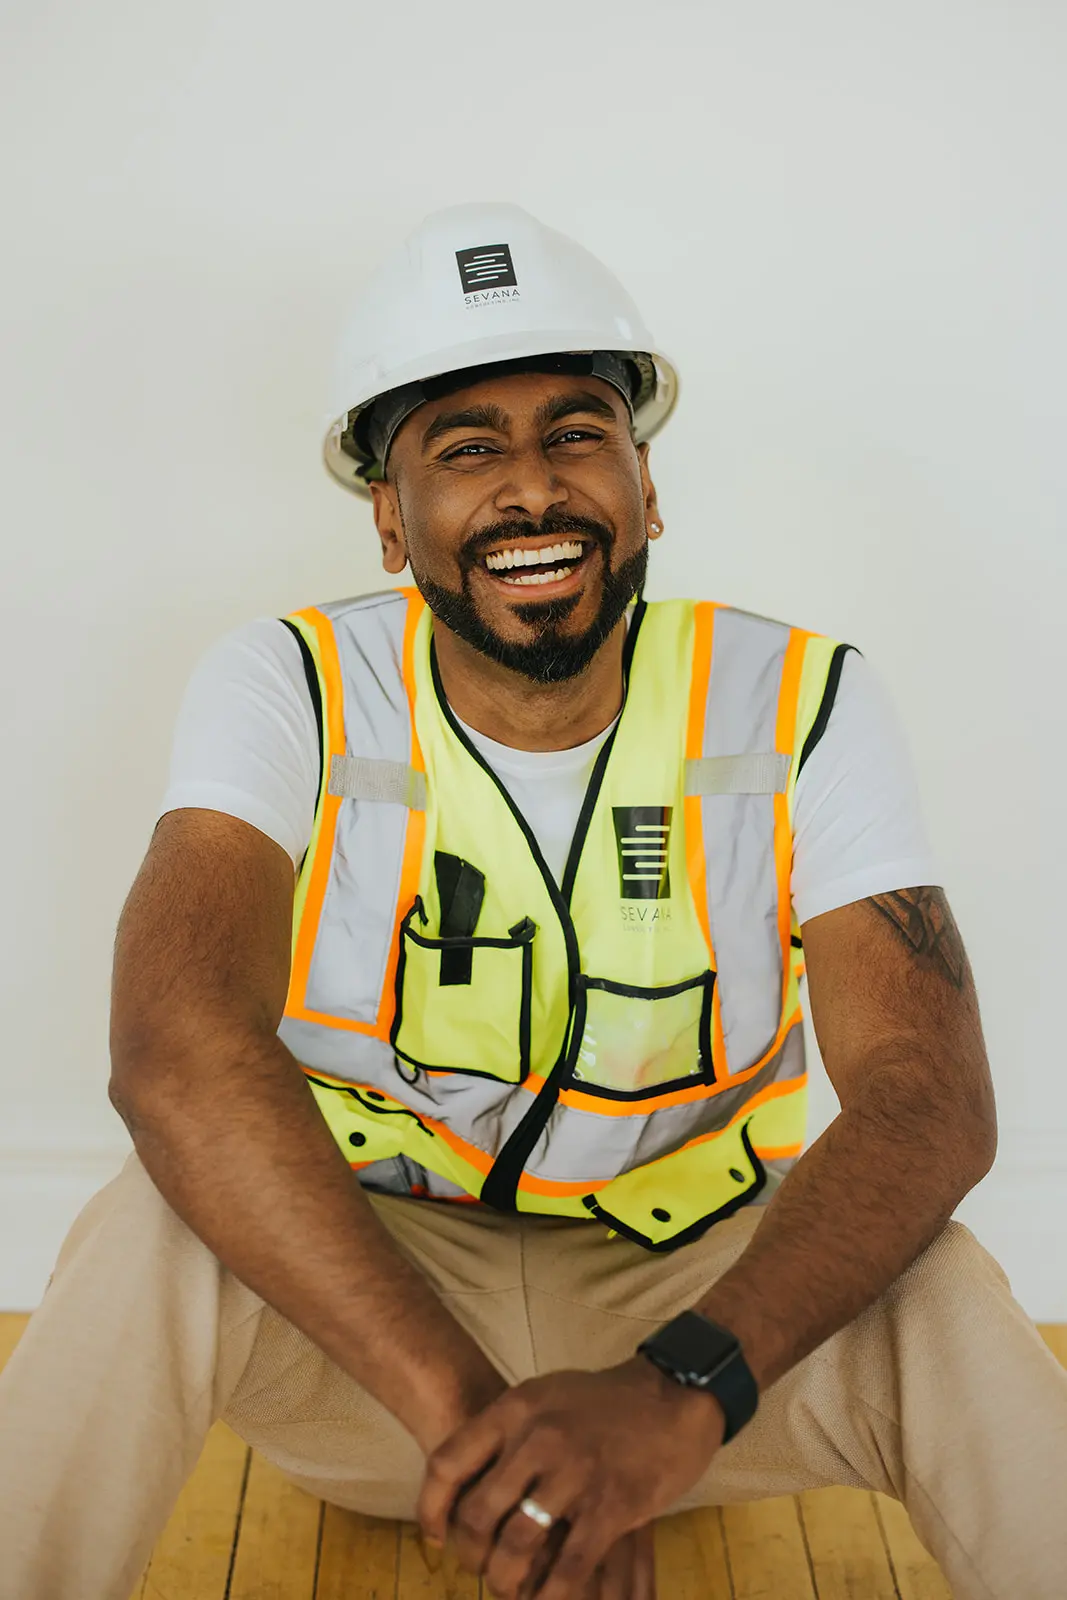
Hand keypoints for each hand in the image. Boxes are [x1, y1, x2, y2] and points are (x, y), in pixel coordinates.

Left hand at [416, 1356, 723, 1598]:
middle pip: (478, 1514)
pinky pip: (568, 1567)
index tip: (436, 1537)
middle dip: (473, 1554)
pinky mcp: (610, 1506)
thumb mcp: (545, 1395)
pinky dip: (552, 1595)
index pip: (448, 1463)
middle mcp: (538, 1438)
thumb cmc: (604, 1401)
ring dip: (507, 1580)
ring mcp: (575, 1472)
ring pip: (517, 1546)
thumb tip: (466, 1475)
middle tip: (481, 1568)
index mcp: (515, 1408)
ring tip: (510, 1587)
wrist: (673, 1397)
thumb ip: (507, 1430)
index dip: (431, 1508)